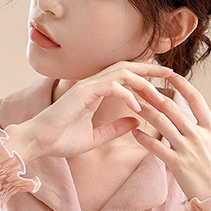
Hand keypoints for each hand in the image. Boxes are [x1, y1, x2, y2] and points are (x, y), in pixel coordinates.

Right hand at [4, 61, 173, 163]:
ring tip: (159, 97)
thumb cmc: (61, 139)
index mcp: (97, 91)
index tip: (165, 83)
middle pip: (128, 68)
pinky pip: (111, 87)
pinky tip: (138, 110)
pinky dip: (127, 96)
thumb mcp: (96, 137)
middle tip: (171, 75)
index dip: (146, 76)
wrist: (39, 143)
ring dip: (143, 84)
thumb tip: (137, 123)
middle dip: (151, 70)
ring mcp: (87, 86)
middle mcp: (93, 84)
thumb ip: (116, 128)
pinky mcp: (82, 93)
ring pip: (122, 74)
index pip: (126, 76)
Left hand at [130, 72, 210, 199]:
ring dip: (145, 111)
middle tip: (141, 86)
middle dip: (155, 95)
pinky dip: (143, 138)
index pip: (196, 99)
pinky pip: (156, 148)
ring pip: (162, 123)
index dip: (182, 85)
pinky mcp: (178, 165)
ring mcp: (188, 150)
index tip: (170, 75)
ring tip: (132, 103)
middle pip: (173, 108)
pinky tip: (134, 131)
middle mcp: (199, 136)